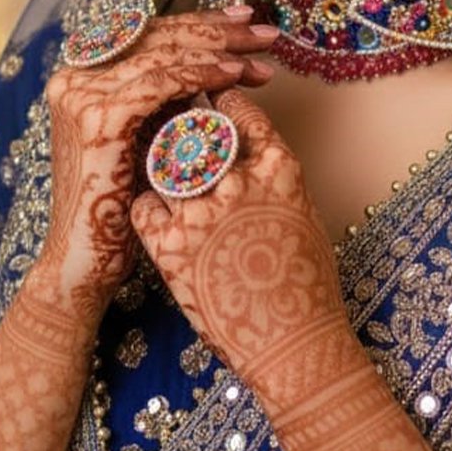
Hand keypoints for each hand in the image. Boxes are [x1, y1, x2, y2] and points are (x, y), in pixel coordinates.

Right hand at [33, 11, 276, 317]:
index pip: (150, 35)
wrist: (85, 264)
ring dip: (219, 53)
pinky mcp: (98, 119)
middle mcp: (75, 78)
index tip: (244, 20)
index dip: (199, 24)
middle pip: (159, 38)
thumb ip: (170, 103)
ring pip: (164, 55)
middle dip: (218, 34)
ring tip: (261, 60)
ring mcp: (81, 95)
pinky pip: (161, 84)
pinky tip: (234, 77)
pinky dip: (201, 76)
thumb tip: (224, 65)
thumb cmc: (123, 209)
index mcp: (84, 77)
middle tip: (266, 35)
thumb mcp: (146, 141)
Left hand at [130, 90, 351, 402]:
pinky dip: (148, 207)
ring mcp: (201, 212)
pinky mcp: (169, 245)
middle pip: (196, 130)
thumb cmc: (306, 286)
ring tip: (164, 172)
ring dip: (162, 164)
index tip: (212, 107)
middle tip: (178, 129)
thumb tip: (249, 155)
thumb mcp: (301, 213)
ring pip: (164, 163)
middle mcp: (238, 181)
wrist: (292, 344)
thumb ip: (272, 176)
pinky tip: (158, 217)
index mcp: (278, 168)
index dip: (220, 106)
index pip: (238, 112)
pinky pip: (144, 206)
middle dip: (184, 126)